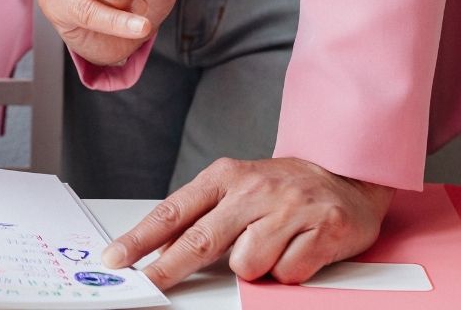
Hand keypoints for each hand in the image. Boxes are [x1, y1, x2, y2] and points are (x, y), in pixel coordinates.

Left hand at [101, 156, 394, 289]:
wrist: (346, 176)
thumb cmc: (281, 188)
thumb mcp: (236, 188)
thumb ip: (204, 215)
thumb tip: (161, 248)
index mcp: (224, 176)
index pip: (173, 211)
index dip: (142, 238)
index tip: (116, 257)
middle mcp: (252, 189)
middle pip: (199, 240)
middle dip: (167, 269)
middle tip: (146, 286)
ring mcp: (287, 209)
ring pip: (247, 264)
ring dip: (254, 266)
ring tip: (271, 244)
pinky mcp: (322, 230)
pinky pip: (287, 273)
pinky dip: (289, 270)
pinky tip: (298, 247)